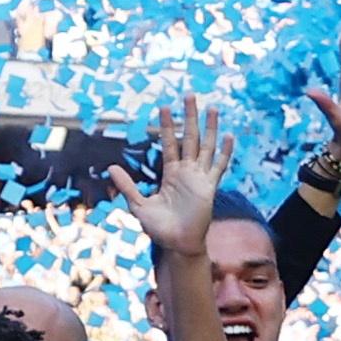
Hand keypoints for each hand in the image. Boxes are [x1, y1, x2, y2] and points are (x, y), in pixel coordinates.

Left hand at [111, 95, 229, 253]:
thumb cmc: (159, 228)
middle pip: (189, 138)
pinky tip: (228, 136)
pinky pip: (218, 166)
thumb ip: (128, 186)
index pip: (169, 144)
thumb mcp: (139, 205)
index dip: (165, 126)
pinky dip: (224, 152)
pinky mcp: (210, 187)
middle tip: (189, 95)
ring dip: (210, 127)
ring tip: (212, 108)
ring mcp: (200, 178)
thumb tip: (112, 167)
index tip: (164, 107)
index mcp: (171, 174)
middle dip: (189, 117)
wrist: (177, 245)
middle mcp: (187, 172)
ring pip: (206, 146)